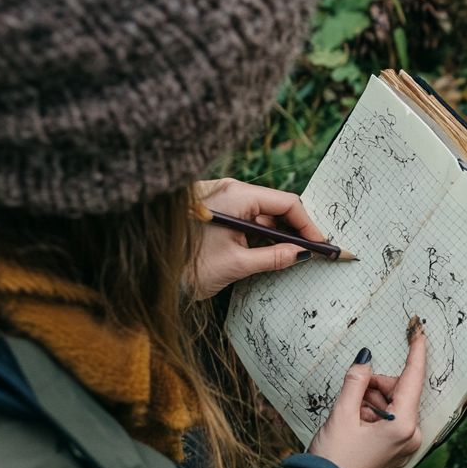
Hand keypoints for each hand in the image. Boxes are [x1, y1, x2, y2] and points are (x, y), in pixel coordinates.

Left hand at [188, 178, 327, 299]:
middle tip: (313, 252)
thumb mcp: (236, 265)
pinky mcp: (216, 213)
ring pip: (263, 215)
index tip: (321, 245)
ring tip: (293, 256)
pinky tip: (271, 253)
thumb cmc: (185, 268)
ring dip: (279, 235)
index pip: (286, 203)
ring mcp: (222, 200)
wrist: (146, 276)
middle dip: (296, 230)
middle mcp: (230, 191)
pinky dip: (261, 236)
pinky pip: (248, 219)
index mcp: (236, 195)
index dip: (308, 225)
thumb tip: (302, 254)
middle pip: (276, 207)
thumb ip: (274, 257)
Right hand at [308, 335, 426, 467]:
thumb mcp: (341, 414)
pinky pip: (389, 417)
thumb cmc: (333, 459)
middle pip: (399, 390)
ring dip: (370, 401)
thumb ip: (356, 382)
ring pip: (392, 403)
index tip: (419, 331)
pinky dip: (371, 413)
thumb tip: (366, 358)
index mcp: (404, 426)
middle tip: (352, 397)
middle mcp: (412, 435)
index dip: (416, 352)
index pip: (413, 379)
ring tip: (350, 417)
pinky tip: (355, 423)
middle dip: (375, 386)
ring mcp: (405, 443)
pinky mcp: (397, 447)